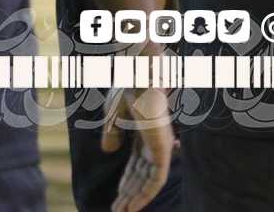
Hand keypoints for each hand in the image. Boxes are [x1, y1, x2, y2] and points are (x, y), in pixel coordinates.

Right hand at [102, 85, 174, 211]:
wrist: (140, 75)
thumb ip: (112, 133)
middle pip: (142, 175)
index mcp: (144, 132)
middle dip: (130, 194)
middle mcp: (154, 140)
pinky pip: (157, 179)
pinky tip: (133, 207)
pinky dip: (145, 195)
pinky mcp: (163, 147)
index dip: (126, 182)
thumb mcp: (114, 113)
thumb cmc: (128, 86)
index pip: (136, 164)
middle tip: (119, 211)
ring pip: (150, 181)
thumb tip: (109, 152)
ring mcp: (160, 145)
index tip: (116, 198)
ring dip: (136, 199)